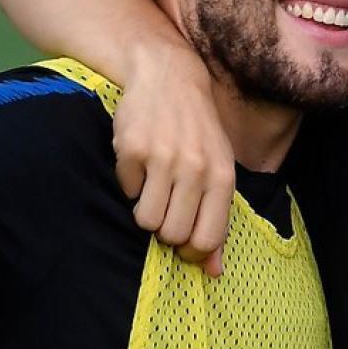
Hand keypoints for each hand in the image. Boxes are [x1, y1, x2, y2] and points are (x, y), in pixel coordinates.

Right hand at [111, 37, 233, 275]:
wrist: (168, 75)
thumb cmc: (198, 132)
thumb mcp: (219, 170)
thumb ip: (217, 222)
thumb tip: (214, 273)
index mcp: (222, 177)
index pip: (205, 240)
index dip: (190, 250)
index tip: (183, 239)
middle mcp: (195, 169)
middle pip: (172, 235)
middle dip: (165, 229)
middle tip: (165, 205)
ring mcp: (163, 158)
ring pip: (145, 220)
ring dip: (144, 210)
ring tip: (152, 186)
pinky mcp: (132, 150)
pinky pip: (125, 191)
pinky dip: (130, 183)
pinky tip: (140, 161)